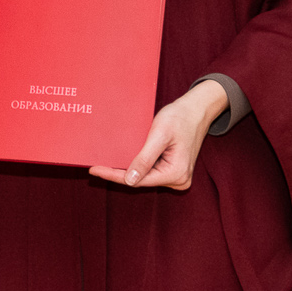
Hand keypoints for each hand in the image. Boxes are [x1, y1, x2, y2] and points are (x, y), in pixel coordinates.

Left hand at [89, 80, 229, 189]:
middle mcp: (178, 180)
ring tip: (104, 162)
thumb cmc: (180, 118)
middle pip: (141, 180)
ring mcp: (177, 176)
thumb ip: (145, 159)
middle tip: (95, 166)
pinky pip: (151, 170)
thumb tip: (129, 181)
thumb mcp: (159, 135)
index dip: (114, 176)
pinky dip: (137, 165)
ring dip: (127, 169)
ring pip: (145, 176)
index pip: (138, 180)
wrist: (196, 110)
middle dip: (119, 173)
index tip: (94, 170)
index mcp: (176, 174)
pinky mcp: (173, 170)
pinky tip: (121, 159)